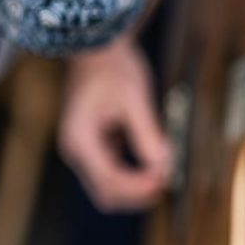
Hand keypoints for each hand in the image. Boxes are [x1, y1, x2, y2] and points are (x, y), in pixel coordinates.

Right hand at [59, 40, 172, 211]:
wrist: (97, 50)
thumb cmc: (113, 68)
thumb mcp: (134, 98)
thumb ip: (147, 133)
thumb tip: (164, 164)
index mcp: (81, 139)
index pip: (109, 180)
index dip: (138, 186)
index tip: (164, 181)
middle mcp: (77, 151)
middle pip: (106, 192)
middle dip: (136, 194)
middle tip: (168, 185)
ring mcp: (84, 151)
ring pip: (107, 188)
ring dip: (135, 190)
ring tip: (164, 180)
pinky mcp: (95, 147)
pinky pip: (112, 174)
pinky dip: (132, 178)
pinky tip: (154, 171)